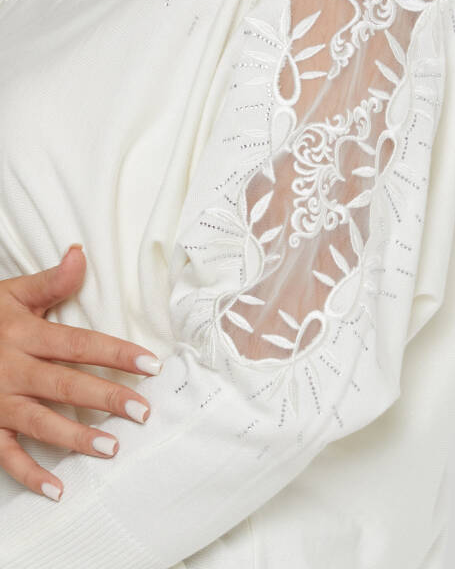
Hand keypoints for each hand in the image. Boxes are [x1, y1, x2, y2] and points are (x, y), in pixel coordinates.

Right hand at [0, 244, 161, 500]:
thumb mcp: (11, 294)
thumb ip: (49, 281)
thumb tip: (80, 254)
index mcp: (26, 336)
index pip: (79, 344)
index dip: (116, 354)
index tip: (150, 364)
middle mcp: (14, 371)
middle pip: (66, 385)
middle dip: (106, 398)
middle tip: (142, 412)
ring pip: (40, 422)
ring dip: (75, 438)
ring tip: (111, 449)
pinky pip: (6, 455)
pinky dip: (30, 474)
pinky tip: (57, 488)